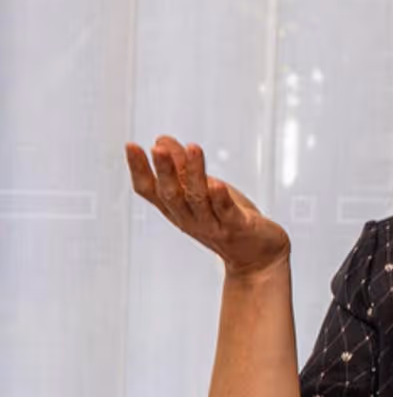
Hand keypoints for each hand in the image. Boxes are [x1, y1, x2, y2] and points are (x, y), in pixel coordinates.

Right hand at [125, 136, 289, 277]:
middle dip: (164, 171)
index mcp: (177, 209)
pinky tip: (218, 183)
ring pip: (198, 199)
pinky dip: (221, 198)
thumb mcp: (202, 190)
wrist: (257, 257)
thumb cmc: (227, 220)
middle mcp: (189, 218)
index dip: (139, 169)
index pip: (150, 190)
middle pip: (171, 195)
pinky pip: (226, 213)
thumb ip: (182, 167)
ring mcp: (213, 225)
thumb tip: (161, 140)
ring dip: (194, 174)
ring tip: (193, 148)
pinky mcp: (237, 228)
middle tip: (156, 148)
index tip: (131, 145)